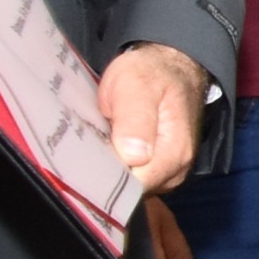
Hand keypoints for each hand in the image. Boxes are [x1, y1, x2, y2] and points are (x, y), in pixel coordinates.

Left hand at [98, 43, 205, 191]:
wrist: (170, 67)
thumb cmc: (152, 74)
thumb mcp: (137, 86)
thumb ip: (136, 119)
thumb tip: (133, 155)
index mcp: (173, 155)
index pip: (132, 187)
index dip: (104, 176)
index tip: (82, 158)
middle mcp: (175, 172)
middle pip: (130, 191)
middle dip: (104, 174)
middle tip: (84, 148)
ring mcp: (168, 174)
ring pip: (129, 187)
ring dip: (109, 170)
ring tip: (95, 145)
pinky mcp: (159, 171)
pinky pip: (132, 179)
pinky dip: (115, 167)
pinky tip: (106, 148)